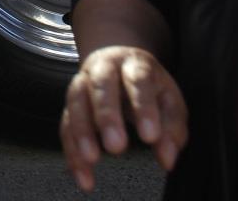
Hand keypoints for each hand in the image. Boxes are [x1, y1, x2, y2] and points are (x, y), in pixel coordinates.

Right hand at [61, 47, 187, 193]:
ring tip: (92, 159)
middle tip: (115, 145)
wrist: (120, 64)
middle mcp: (104, 68)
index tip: (150, 137)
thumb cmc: (149, 86)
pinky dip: (71, 150)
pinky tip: (82, 173)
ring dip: (81, 130)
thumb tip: (166, 158)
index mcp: (133, 64)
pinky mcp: (71, 104)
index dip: (143, 107)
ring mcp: (83, 82)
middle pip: (100, 84)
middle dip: (106, 115)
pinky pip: (65, 124)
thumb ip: (172, 129)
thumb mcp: (169, 101)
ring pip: (76, 100)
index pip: (138, 79)